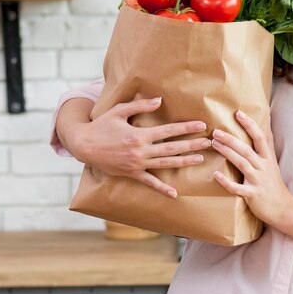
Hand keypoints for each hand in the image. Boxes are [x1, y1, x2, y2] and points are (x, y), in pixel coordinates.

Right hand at [69, 97, 209, 197]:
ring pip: (165, 165)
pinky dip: (161, 188)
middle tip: (209, 142)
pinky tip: (174, 193)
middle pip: (171, 148)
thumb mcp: (119, 111)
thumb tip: (160, 100)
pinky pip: (149, 182)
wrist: (82, 145)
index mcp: (138, 135)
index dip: (186, 128)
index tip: (201, 126)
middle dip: (192, 145)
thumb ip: (140, 106)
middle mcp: (140, 151)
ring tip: (200, 159)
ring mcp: (136, 164)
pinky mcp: (131, 174)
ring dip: (184, 162)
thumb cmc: (102, 125)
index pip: (168, 131)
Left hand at [211, 110, 292, 225]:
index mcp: (267, 158)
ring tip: (214, 144)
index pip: (260, 137)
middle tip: (216, 131)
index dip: (250, 125)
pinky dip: (226, 182)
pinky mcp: (252, 195)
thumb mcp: (273, 161)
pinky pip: (237, 188)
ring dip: (227, 153)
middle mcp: (263, 167)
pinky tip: (215, 175)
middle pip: (247, 149)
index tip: (238, 113)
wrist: (283, 208)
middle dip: (231, 139)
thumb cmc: (274, 183)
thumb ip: (268, 143)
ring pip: (242, 164)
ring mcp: (258, 181)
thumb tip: (267, 122)